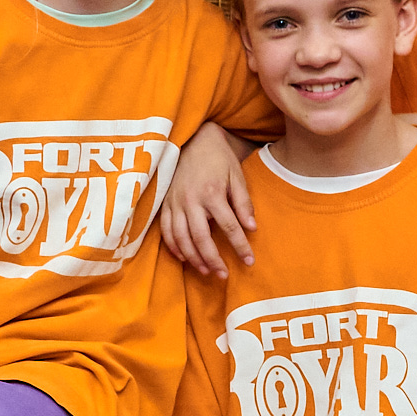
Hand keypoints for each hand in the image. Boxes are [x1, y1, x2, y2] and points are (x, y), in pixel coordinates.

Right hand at [157, 123, 255, 277]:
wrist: (193, 139)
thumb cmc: (218, 159)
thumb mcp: (237, 176)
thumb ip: (243, 203)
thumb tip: (252, 228)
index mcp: (212, 193)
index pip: (229, 227)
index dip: (240, 246)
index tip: (249, 261)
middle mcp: (191, 200)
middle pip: (201, 238)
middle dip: (213, 260)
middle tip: (224, 275)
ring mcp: (174, 203)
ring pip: (181, 238)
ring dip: (194, 258)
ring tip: (206, 271)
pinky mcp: (164, 203)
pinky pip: (166, 231)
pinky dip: (174, 247)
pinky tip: (185, 258)